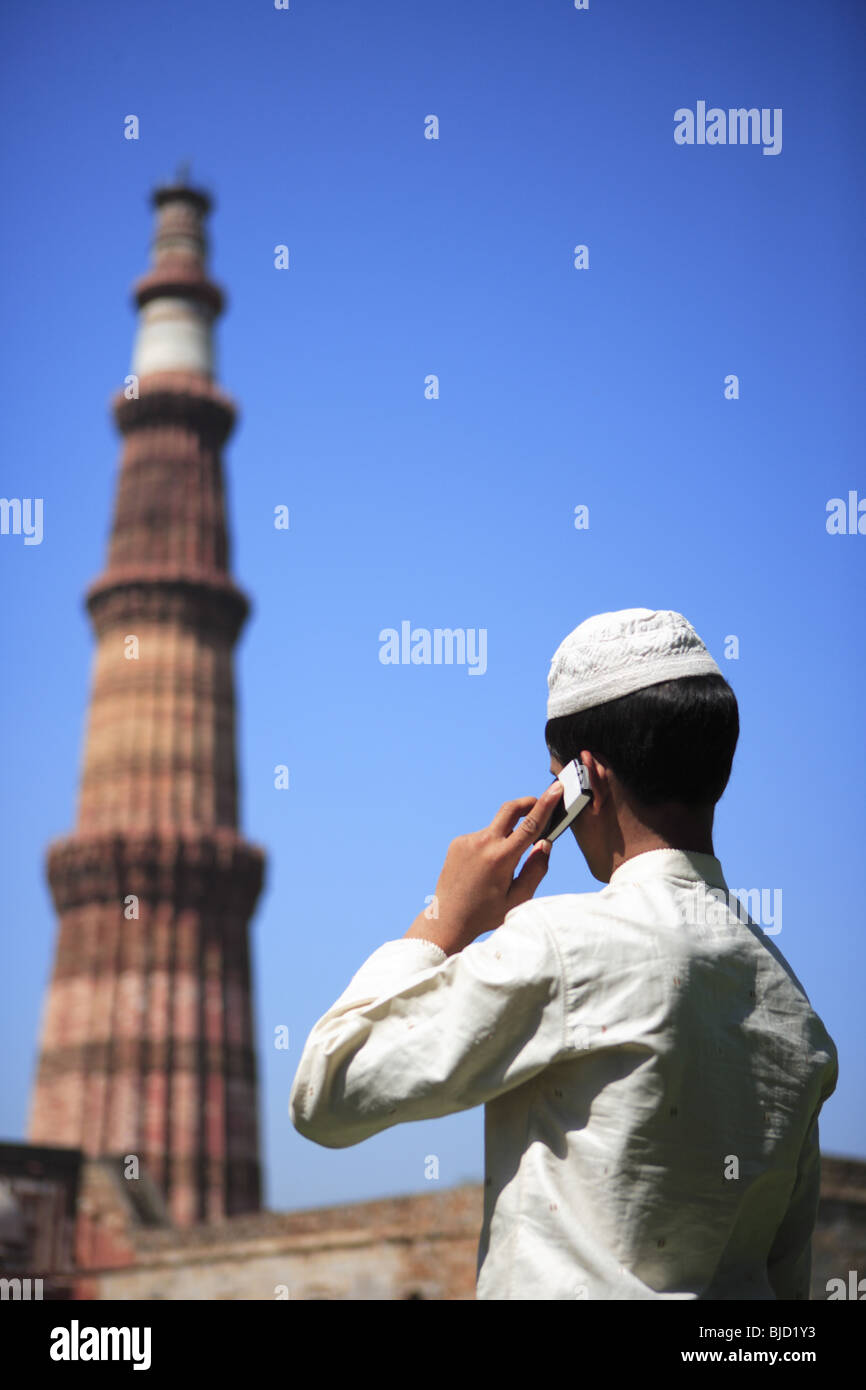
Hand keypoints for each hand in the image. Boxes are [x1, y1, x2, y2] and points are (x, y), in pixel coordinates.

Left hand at [403, 781, 562, 956]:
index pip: (530, 824)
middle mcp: (483, 843)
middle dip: (528, 803)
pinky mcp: (458, 843)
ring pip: (497, 828)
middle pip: (511, 809)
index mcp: (501, 858)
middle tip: (540, 806)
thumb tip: (544, 843)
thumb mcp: (519, 898)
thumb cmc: (487, 914)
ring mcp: (467, 841)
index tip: (556, 787)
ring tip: (503, 868)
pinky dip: (491, 846)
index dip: (546, 804)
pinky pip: (482, 837)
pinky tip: (485, 870)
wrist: (448, 919)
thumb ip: (536, 869)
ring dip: (507, 837)